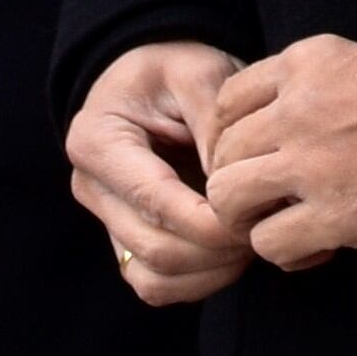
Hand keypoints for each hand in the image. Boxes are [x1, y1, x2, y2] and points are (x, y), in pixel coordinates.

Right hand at [69, 41, 254, 305]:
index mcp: (97, 140)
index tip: (258, 212)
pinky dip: (200, 282)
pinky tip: (232, 253)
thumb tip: (234, 185)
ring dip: (213, 271)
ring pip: (156, 279)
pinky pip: (157, 286)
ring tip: (252, 238)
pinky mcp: (123, 242)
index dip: (212, 220)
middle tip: (266, 226)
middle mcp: (90, 187)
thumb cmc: (177, 69)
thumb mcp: (199, 71)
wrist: (154, 81)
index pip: (155, 200)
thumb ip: (216, 122)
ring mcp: (104, 220)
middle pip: (157, 249)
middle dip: (220, 249)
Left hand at [204, 33, 356, 270]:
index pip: (228, 101)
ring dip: (245, 217)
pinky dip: (283, 251)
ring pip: (229, 196)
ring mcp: (311, 164)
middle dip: (234, 178)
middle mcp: (297, 110)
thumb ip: (312, 83)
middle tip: (261, 198)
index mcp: (304, 65)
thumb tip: (275, 117)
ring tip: (274, 224)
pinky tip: (311, 248)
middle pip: (223, 151)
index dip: (228, 136)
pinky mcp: (333, 215)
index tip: (248, 156)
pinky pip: (270, 242)